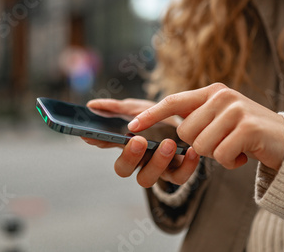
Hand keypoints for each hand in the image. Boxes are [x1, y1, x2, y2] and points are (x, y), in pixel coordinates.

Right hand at [82, 98, 199, 187]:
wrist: (191, 120)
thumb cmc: (159, 115)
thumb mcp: (139, 107)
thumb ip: (117, 108)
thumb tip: (92, 105)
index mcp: (126, 145)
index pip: (106, 146)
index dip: (100, 142)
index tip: (95, 133)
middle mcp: (139, 161)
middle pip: (124, 170)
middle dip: (129, 156)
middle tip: (139, 140)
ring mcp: (157, 169)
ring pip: (148, 179)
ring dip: (157, 162)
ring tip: (169, 143)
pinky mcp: (178, 173)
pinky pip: (179, 178)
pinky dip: (187, 166)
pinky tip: (191, 150)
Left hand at [127, 83, 283, 170]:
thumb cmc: (247, 132)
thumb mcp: (221, 118)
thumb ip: (198, 117)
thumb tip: (171, 130)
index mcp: (212, 92)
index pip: (173, 101)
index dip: (151, 115)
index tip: (131, 126)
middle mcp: (222, 96)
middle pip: (185, 132)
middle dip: (200, 145)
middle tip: (222, 142)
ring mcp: (236, 110)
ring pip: (201, 146)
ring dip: (216, 155)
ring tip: (234, 147)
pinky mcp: (248, 127)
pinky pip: (220, 155)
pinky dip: (230, 162)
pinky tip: (243, 154)